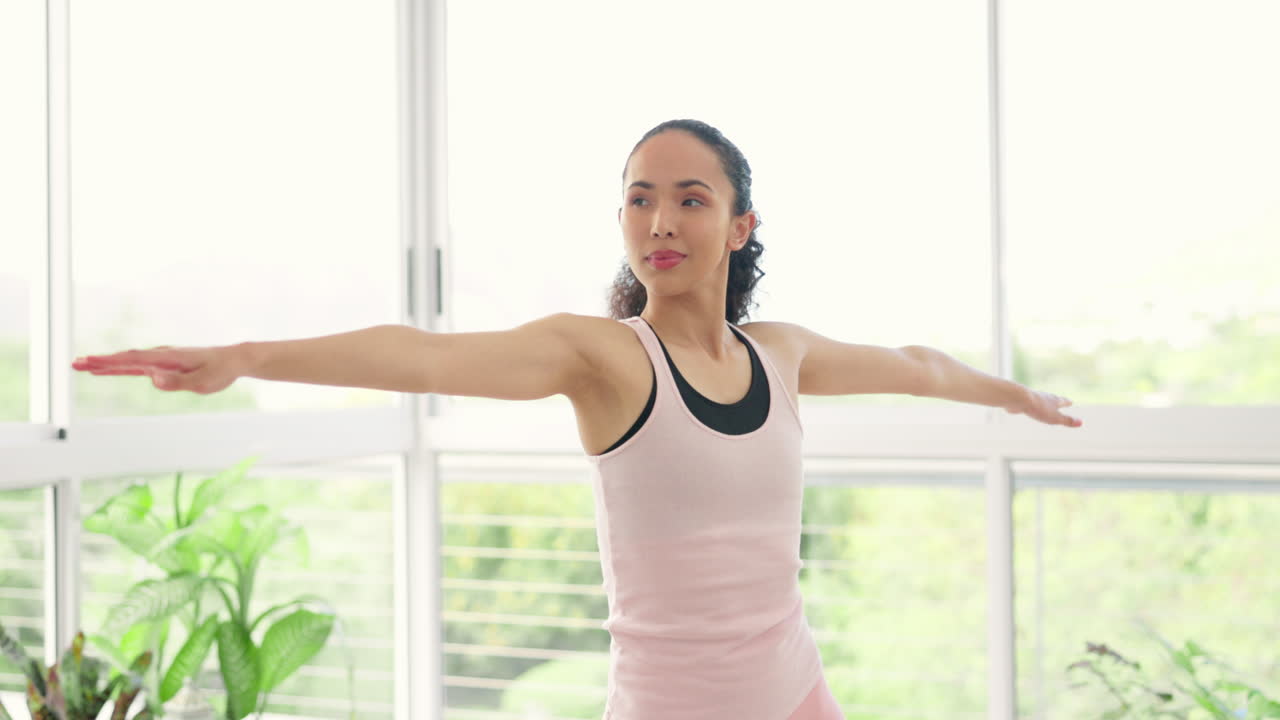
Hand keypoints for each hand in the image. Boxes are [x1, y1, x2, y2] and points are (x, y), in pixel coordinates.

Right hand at [71, 344, 243, 394]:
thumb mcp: (201, 381)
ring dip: (107, 364)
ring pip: (128, 362)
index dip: (110, 361)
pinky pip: (137, 366)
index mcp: (168, 358)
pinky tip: (109, 370)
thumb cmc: (219, 371)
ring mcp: (162, 359)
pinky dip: (121, 367)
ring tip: (84, 366)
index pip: (133, 360)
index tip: (89, 362)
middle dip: (100, 362)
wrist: (233, 360)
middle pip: (125, 359)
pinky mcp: (165, 365)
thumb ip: (177, 381)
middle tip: (76, 364)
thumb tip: (152, 378)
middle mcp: (162, 355)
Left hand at [1004, 388, 1082, 427]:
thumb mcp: (1054, 417)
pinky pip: (1026, 402)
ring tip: (1043, 402)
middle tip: (1059, 399)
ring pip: (1039, 399)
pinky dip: (1029, 404)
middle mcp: (1043, 396)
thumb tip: (1081, 423)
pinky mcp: (1020, 400)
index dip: (1066, 402)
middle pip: (1051, 398)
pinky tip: (1025, 406)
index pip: (1062, 401)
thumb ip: (1066, 420)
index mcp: (1053, 400)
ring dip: (1043, 401)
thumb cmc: (1038, 408)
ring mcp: (1031, 397)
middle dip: (1056, 400)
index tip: (1071, 401)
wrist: (1017, 398)